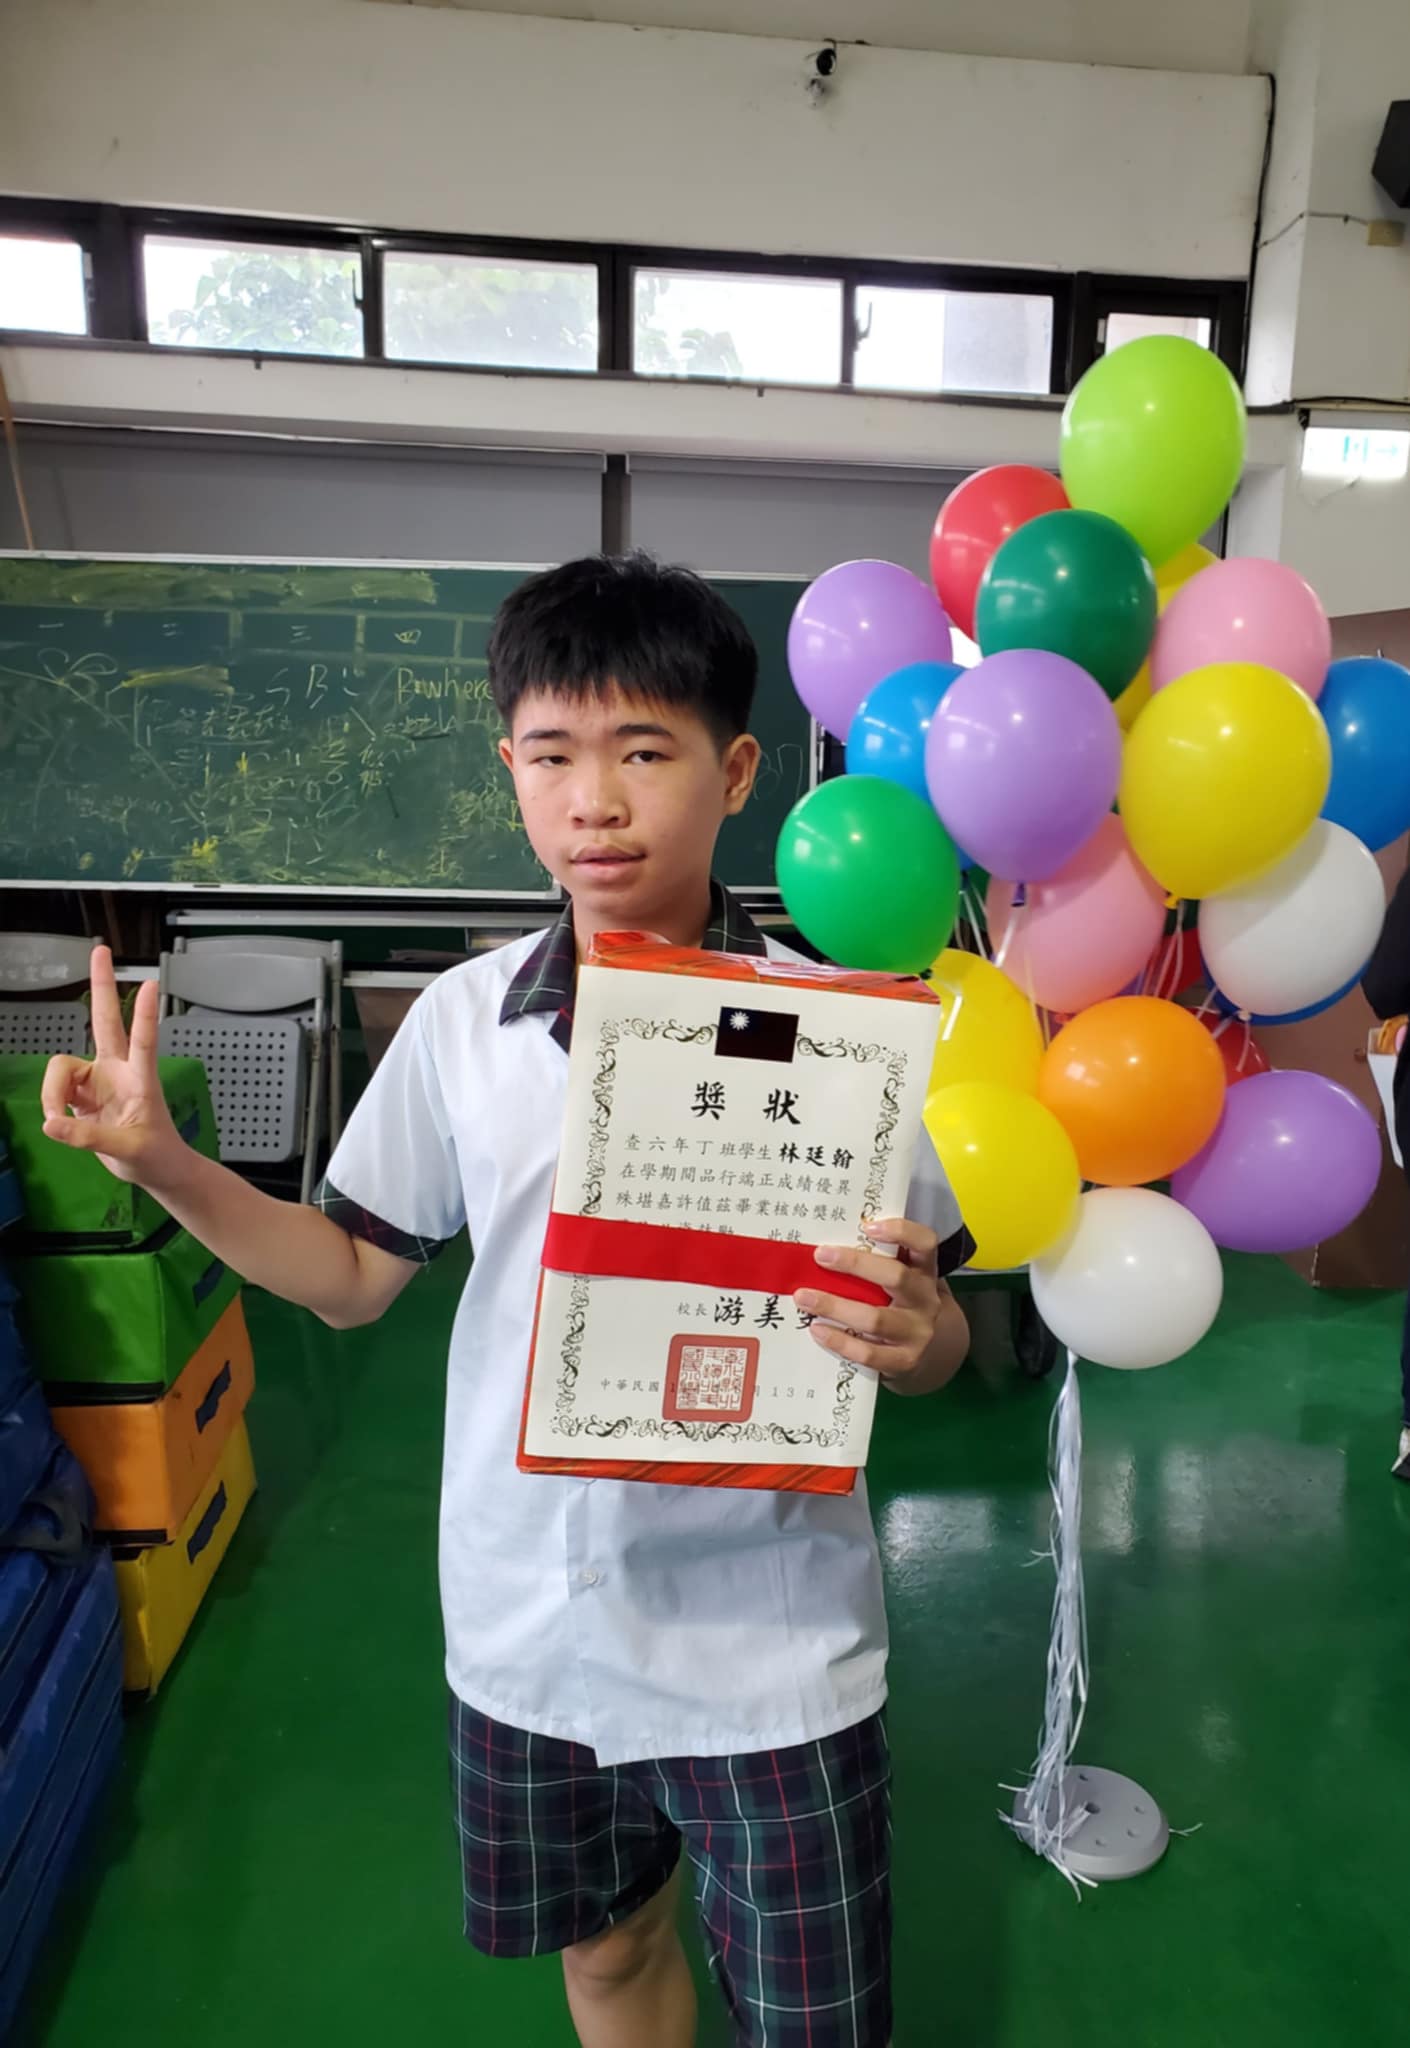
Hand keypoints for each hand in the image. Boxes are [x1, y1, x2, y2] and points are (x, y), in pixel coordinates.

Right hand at [41, 945, 180, 1185]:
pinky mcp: (82, 1095)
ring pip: (61, 1067)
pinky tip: (58, 1124)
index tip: (150, 985)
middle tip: (101, 950)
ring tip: (55, 1121)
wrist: (155, 1169)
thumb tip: (51, 1125)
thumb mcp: (128, 1150)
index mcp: (141, 1079)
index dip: (144, 1014)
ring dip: (51, 1092)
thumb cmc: (155, 1155)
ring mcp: (98, 1080)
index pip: (144, 1041)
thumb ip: (89, 1138)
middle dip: (101, 985)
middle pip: (105, 1020)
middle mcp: (118, 1070)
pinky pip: (55, 1090)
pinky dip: (50, 1105)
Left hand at [795, 1217, 950, 1384]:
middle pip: (896, 1276)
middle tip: (820, 1256)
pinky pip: (869, 1353)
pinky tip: (817, 1330)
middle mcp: (925, 1299)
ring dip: (835, 1306)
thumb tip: (821, 1249)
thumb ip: (875, 1263)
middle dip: (856, 1264)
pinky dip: (840, 1342)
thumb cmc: (899, 1304)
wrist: (929, 1352)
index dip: (901, 1231)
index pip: (925, 1242)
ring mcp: (918, 1332)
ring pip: (876, 1318)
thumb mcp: (899, 1280)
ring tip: (804, 1298)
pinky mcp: (905, 1361)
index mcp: (924, 1271)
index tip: (867, 1226)